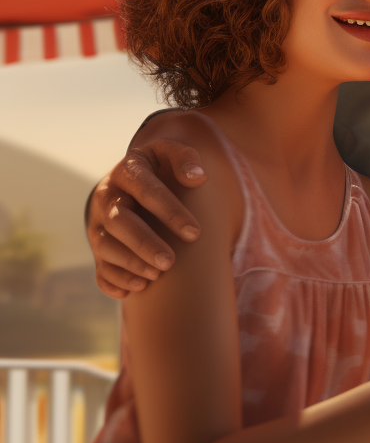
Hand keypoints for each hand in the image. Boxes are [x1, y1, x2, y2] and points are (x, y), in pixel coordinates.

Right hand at [88, 140, 206, 298]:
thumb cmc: (160, 167)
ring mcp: (98, 222)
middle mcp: (107, 197)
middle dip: (143, 244)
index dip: (170, 213)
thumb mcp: (170, 153)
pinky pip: (99, 266)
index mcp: (128, 172)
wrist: (133, 177)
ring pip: (104, 246)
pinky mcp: (98, 244)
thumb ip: (185, 158)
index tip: (195, 233)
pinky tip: (135, 289)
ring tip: (156, 276)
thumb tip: (197, 177)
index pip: (147, 191)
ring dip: (129, 263)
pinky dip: (113, 280)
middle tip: (169, 262)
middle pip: (118, 222)